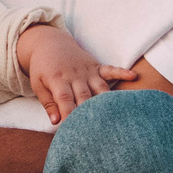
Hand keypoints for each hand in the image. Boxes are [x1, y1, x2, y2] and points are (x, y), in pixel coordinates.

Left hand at [18, 23, 134, 123]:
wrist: (49, 43)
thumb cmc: (43, 68)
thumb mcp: (38, 84)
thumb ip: (48, 103)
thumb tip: (56, 122)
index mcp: (58, 80)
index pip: (65, 100)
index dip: (69, 115)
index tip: (73, 130)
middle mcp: (75, 75)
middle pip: (85, 96)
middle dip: (90, 113)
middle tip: (97, 129)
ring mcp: (87, 71)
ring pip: (100, 88)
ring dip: (107, 101)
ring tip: (116, 115)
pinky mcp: (96, 66)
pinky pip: (110, 70)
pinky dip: (122, 72)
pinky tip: (133, 76)